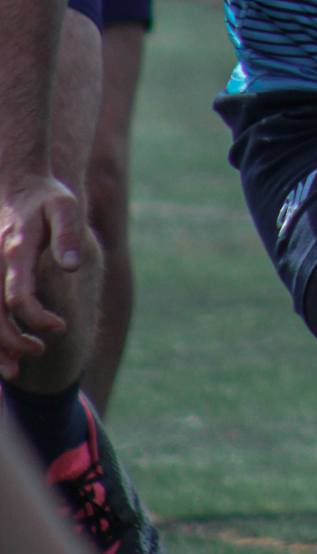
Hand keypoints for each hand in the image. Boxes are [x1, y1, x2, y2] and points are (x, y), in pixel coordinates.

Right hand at [0, 175, 81, 376]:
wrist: (16, 183)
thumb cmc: (46, 198)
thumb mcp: (65, 207)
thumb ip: (68, 235)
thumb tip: (71, 265)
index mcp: (15, 251)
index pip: (19, 297)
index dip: (38, 319)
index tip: (59, 327)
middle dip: (14, 342)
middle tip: (40, 351)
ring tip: (15, 370)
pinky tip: (3, 354)